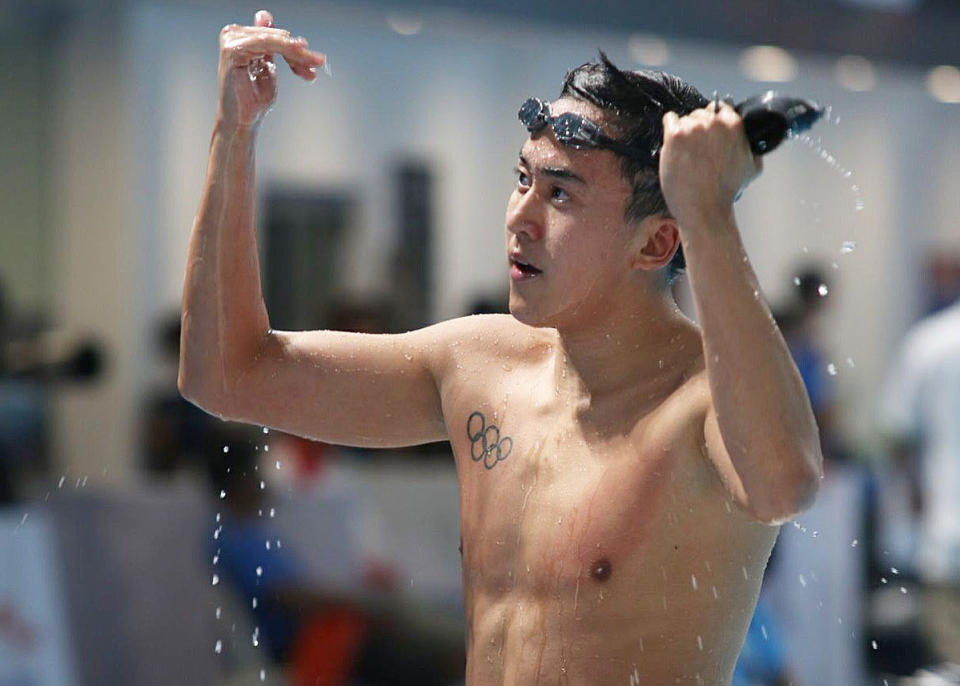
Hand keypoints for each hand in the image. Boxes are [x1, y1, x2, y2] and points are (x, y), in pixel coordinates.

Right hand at [216, 9, 326, 130]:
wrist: (243, 120)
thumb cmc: (253, 98)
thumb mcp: (266, 66)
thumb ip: (270, 44)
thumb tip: (265, 16)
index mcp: (241, 36)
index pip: (276, 34)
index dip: (295, 48)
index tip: (315, 60)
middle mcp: (233, 34)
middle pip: (277, 36)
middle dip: (299, 53)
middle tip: (318, 63)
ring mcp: (231, 40)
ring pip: (275, 39)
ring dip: (297, 54)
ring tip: (313, 65)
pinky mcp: (232, 49)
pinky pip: (266, 43)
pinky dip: (285, 51)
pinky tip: (299, 64)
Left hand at [659, 102, 761, 229]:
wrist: (704, 208)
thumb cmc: (725, 192)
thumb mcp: (752, 168)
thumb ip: (752, 148)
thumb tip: (749, 140)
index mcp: (734, 125)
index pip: (722, 107)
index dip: (715, 121)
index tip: (710, 133)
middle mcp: (714, 122)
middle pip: (701, 113)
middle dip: (699, 128)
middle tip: (697, 149)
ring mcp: (693, 127)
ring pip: (685, 118)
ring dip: (684, 132)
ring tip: (687, 154)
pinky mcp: (675, 135)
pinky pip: (669, 119)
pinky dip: (669, 128)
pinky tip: (674, 145)